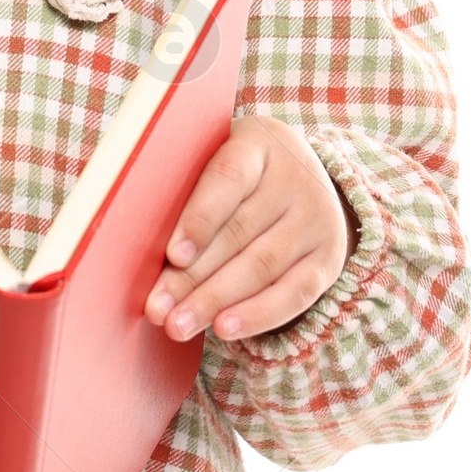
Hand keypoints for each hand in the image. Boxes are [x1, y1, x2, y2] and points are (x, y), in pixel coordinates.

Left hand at [145, 115, 358, 344]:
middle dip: (193, 277)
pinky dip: (256, 315)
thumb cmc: (235, 173)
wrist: (301, 175)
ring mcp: (317, 217)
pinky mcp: (328, 256)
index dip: (200, 218)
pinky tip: (224, 328)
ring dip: (216, 301)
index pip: (229, 178)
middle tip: (157, 308)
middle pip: (239, 232)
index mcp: (257, 143)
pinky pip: (293, 294)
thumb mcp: (213, 159)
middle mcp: (294, 176)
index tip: (172, 255)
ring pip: (262, 266)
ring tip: (179, 325)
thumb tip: (141, 244)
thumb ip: (185, 189)